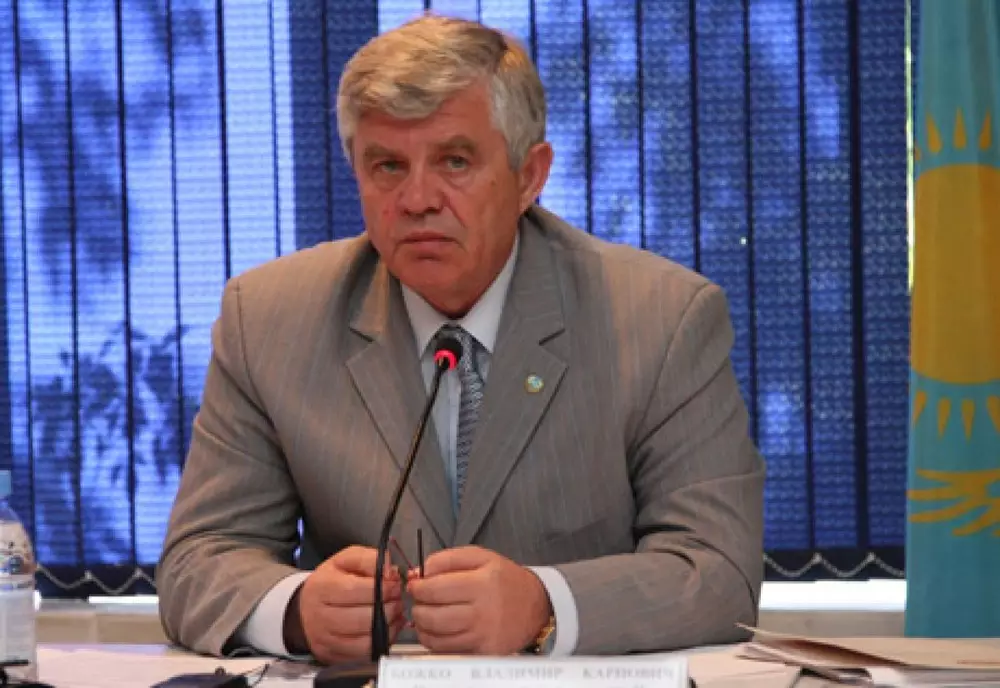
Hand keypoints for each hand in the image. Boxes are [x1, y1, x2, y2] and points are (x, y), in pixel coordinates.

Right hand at [283, 545, 404, 663]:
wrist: (304, 609)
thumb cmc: (330, 581)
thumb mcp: (346, 560)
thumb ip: (368, 559)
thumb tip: (391, 571)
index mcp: (321, 587)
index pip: (354, 590)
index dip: (381, 588)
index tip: (395, 584)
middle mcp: (320, 616)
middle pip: (362, 618)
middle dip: (389, 608)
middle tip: (398, 599)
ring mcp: (325, 639)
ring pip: (366, 639)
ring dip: (389, 625)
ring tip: (396, 612)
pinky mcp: (332, 655)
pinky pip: (364, 653)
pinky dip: (383, 640)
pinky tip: (388, 627)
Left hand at [407, 546, 551, 654]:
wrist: (536, 606)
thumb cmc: (505, 579)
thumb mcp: (481, 556)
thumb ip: (447, 559)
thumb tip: (419, 572)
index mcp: (482, 581)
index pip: (436, 588)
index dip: (418, 588)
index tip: (415, 585)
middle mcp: (483, 610)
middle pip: (433, 615)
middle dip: (417, 607)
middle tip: (419, 600)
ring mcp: (483, 634)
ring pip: (436, 636)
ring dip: (422, 625)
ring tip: (425, 614)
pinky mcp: (483, 651)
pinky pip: (447, 650)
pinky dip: (433, 640)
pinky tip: (435, 629)